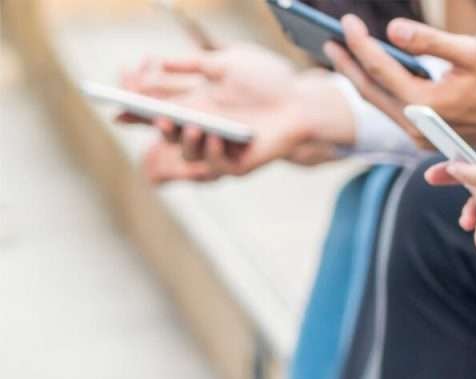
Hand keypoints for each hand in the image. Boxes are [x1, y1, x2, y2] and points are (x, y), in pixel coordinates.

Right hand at [118, 45, 352, 178]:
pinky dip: (212, 150)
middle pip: (168, 131)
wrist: (302, 100)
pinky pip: (216, 163)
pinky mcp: (238, 162)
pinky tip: (215, 135)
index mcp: (199, 101)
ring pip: (188, 150)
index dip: (137, 109)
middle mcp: (205, 126)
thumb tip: (159, 62)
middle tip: (153, 114)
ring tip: (190, 124)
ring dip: (184, 138)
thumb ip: (195, 63)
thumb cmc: (270, 79)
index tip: (116, 106)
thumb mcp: (228, 62)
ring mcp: (220, 146)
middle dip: (156, 124)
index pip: (159, 107)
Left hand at [325, 16, 475, 149]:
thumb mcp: (471, 53)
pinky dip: (378, 93)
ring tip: (343, 57)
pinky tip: (372, 78)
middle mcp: (417, 126)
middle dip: (347, 64)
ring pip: (378, 105)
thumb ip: (430, 41)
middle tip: (328, 41)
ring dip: (359, 80)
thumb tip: (393, 29)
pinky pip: (392, 113)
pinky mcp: (426, 139)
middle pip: (370, 91)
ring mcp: (420, 137)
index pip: (380, 68)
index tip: (346, 21)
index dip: (360, 42)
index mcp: (425, 103)